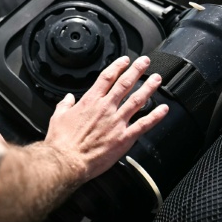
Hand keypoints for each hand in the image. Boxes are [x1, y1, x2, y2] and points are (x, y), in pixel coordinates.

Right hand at [43, 55, 168, 182]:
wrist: (67, 161)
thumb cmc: (62, 142)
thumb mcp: (58, 117)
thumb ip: (65, 105)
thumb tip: (68, 98)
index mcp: (90, 101)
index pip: (107, 77)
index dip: (118, 66)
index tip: (125, 61)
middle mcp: (106, 108)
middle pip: (125, 83)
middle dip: (137, 70)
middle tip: (145, 62)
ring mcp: (117, 122)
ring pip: (137, 99)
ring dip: (149, 87)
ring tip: (156, 79)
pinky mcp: (124, 137)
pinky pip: (144, 124)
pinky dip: (155, 116)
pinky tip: (163, 109)